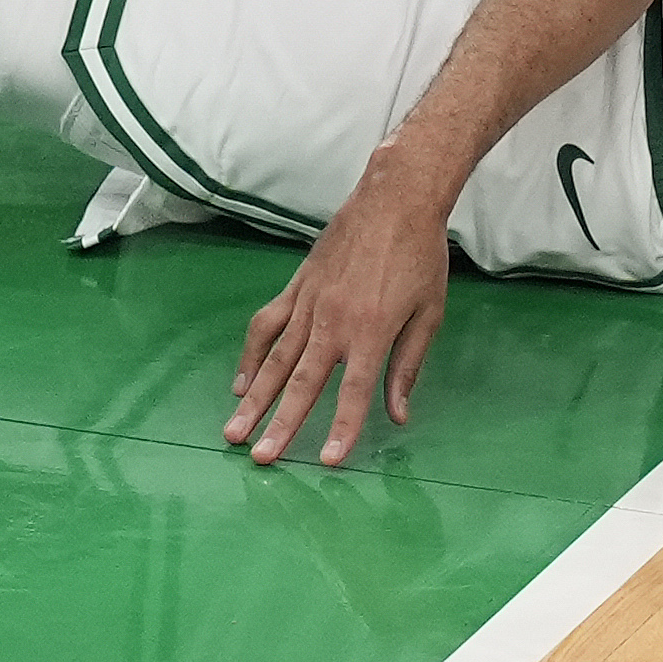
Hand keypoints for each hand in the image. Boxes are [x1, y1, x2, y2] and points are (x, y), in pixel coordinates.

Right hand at [226, 166, 451, 466]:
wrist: (394, 198)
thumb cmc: (421, 257)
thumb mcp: (429, 314)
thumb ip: (407, 366)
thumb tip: (397, 416)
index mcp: (372, 331)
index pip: (353, 393)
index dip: (341, 430)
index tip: (326, 463)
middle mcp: (333, 322)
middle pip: (301, 383)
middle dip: (280, 425)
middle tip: (260, 459)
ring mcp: (308, 303)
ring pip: (274, 359)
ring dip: (253, 398)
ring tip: (233, 430)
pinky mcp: (296, 287)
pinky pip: (266, 325)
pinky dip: (250, 354)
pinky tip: (240, 382)